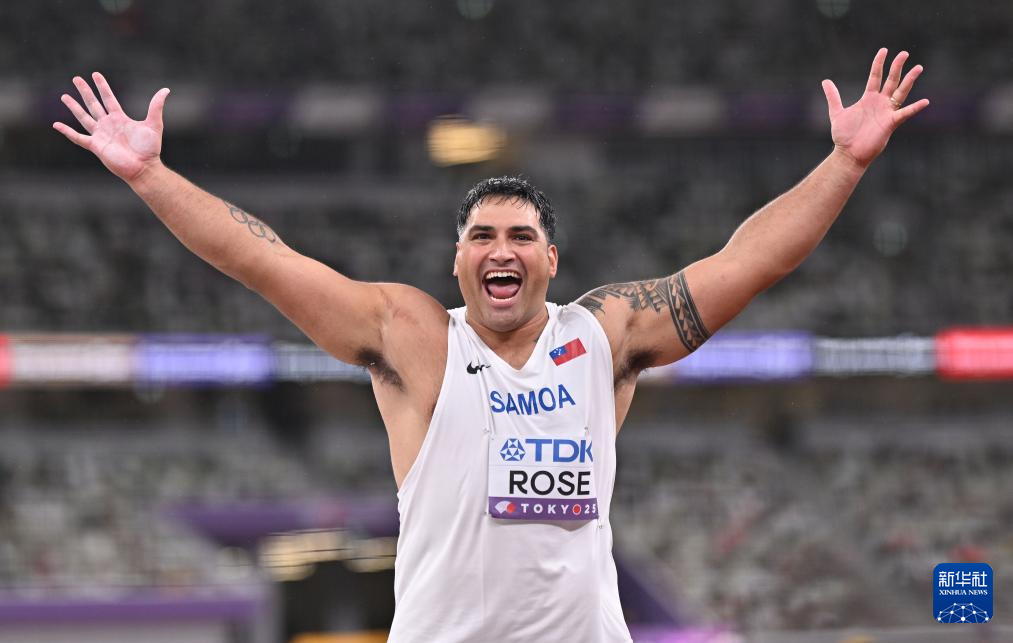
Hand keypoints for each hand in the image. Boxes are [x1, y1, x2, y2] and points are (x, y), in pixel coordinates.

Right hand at [53, 73, 169, 181]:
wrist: (144, 167)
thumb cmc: (150, 149)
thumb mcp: (153, 124)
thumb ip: (156, 107)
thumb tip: (165, 90)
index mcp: (120, 118)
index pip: (109, 98)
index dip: (102, 86)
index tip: (95, 74)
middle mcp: (108, 125)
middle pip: (94, 104)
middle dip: (85, 91)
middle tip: (76, 79)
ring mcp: (100, 135)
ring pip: (84, 117)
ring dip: (74, 107)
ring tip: (64, 96)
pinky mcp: (95, 146)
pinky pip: (78, 138)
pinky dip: (67, 131)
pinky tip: (56, 124)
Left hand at [822, 48, 928, 168]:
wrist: (848, 153)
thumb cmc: (844, 135)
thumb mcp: (837, 112)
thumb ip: (833, 97)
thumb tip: (825, 81)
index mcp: (868, 98)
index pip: (875, 76)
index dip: (879, 63)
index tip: (884, 50)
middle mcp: (880, 103)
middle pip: (891, 80)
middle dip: (897, 67)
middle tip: (904, 53)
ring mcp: (886, 112)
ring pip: (901, 92)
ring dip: (909, 80)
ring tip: (918, 67)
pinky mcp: (890, 123)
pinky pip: (905, 114)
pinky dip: (914, 108)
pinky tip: (925, 101)